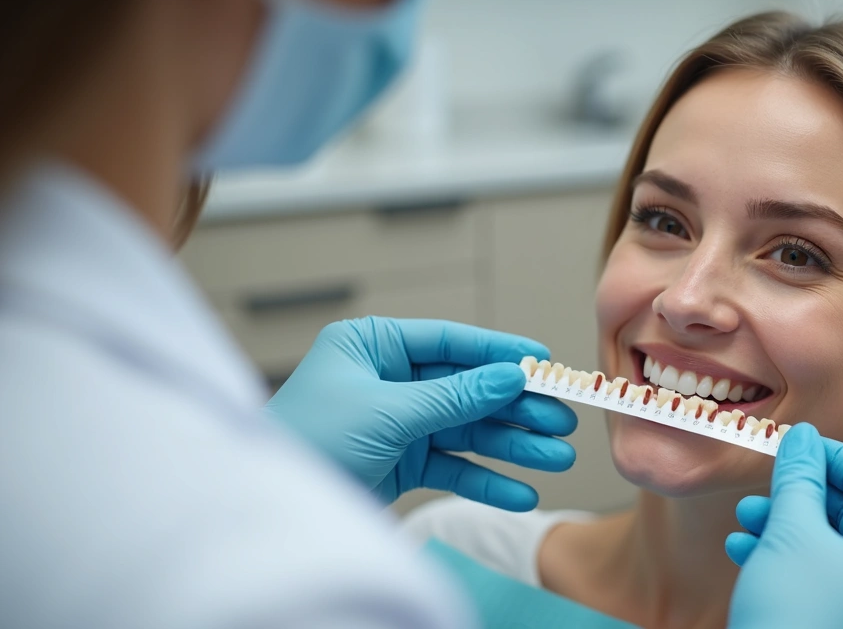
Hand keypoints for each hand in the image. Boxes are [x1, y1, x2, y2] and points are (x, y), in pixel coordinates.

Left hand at [265, 317, 577, 509]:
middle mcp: (387, 381)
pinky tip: (520, 492)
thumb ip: (455, 396)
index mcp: (372, 347)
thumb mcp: (387, 412)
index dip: (500, 353)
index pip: (450, 342)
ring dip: (512, 447)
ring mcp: (396, 423)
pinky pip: (453, 467)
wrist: (272, 508)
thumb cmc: (307, 441)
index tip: (544, 362)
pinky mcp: (400, 463)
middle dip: (516, 408)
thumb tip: (510, 374)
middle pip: (468, 389)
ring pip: (467, 431)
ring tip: (556, 459)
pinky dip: (485, 481)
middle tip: (562, 420)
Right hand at [725, 423, 842, 628]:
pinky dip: (787, 560)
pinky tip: (743, 549)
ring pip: (834, 548)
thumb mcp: (792, 532)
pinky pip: (825, 581)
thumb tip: (803, 438)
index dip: (836, 455)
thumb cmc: (795, 614)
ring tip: (744, 516)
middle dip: (803, 493)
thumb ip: (800, 478)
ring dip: (786, 524)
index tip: (795, 444)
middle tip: (764, 480)